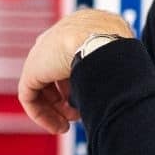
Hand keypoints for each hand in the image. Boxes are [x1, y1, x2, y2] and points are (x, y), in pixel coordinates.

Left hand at [17, 9, 133, 133]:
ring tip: (68, 125)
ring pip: (41, 87)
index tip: (90, 96)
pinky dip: (42, 115)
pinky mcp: (31, 71)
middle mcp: (57, 36)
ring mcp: (42, 53)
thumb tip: (123, 80)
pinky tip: (57, 127)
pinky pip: (30, 97)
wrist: (103, 43)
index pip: (70, 55)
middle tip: (77, 115)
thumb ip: (113, 62)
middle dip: (65, 97)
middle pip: (54, 71)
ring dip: (55, 110)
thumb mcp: (119, 52)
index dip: (79, 80)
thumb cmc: (119, 48)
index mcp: (78, 27)